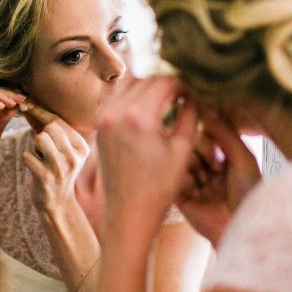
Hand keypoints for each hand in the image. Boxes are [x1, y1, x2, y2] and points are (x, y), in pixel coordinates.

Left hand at [20, 102, 89, 213]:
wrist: (57, 203)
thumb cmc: (56, 171)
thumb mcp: (62, 151)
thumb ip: (49, 130)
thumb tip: (29, 104)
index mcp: (81, 147)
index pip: (58, 121)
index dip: (40, 112)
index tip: (27, 104)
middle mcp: (74, 157)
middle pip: (50, 128)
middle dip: (41, 134)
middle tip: (44, 150)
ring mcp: (61, 168)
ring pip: (40, 138)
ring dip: (35, 146)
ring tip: (41, 157)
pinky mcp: (46, 178)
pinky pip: (27, 156)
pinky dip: (26, 159)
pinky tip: (34, 168)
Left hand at [95, 76, 197, 220]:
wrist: (129, 213)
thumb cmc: (159, 187)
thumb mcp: (182, 150)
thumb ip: (190, 115)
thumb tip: (193, 95)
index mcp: (139, 117)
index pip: (164, 82)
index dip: (183, 84)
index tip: (193, 92)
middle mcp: (116, 112)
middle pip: (146, 79)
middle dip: (165, 83)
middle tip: (181, 95)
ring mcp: (103, 118)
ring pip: (127, 84)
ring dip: (146, 86)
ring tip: (163, 100)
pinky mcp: (99, 127)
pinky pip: (114, 98)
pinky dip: (130, 96)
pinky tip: (145, 109)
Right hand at [176, 113, 260, 244]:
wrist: (239, 225)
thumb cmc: (248, 193)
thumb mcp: (242, 157)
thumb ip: (225, 132)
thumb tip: (207, 109)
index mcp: (224, 160)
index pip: (206, 135)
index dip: (209, 137)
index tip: (220, 147)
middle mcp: (207, 170)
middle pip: (191, 144)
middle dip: (202, 151)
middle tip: (215, 166)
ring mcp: (193, 183)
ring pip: (180, 158)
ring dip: (193, 166)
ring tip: (206, 182)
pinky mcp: (180, 197)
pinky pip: (172, 177)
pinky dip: (183, 180)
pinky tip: (196, 192)